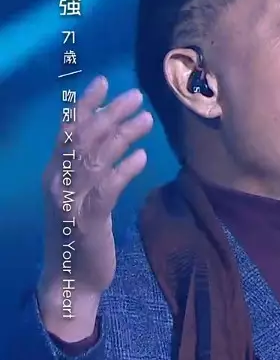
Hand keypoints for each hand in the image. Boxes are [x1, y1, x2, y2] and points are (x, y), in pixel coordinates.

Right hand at [39, 76, 152, 340]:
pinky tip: (143, 157)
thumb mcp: (81, 195)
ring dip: (122, 135)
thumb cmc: (80, 234)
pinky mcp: (89, 220)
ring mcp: (72, 200)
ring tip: (146, 118)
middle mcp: (59, 182)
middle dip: (110, 113)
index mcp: (54, 173)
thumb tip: (110, 135)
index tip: (105, 81)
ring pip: (96, 159)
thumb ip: (90, 168)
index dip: (86, 105)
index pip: (68, 130)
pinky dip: (124, 169)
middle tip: (136, 95)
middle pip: (84, 139)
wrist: (71, 279)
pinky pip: (107, 189)